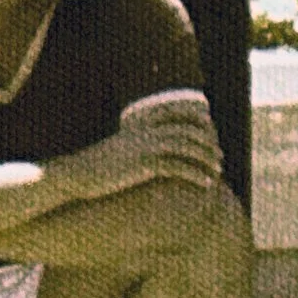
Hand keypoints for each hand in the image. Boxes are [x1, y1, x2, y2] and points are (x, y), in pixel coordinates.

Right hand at [42, 96, 221, 201]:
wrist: (78, 175)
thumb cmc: (96, 166)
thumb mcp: (117, 149)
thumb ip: (135, 144)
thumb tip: (148, 152)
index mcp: (140, 125)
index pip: (175, 114)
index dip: (195, 118)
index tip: (210, 125)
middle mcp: (146, 132)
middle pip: (186, 131)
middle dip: (207, 142)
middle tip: (219, 155)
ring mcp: (146, 147)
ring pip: (187, 147)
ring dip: (206, 159)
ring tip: (217, 170)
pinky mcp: (145, 165)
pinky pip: (178, 167)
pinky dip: (196, 174)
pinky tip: (206, 183)